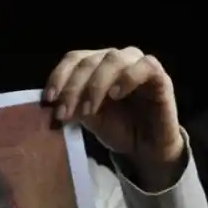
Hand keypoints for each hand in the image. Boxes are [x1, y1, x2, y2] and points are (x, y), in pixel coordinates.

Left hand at [45, 47, 183, 164]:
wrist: (146, 149)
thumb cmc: (117, 128)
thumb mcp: (88, 118)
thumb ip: (73, 106)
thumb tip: (52, 103)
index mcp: (96, 65)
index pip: (74, 59)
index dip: (59, 76)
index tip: (48, 99)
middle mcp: (115, 59)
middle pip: (89, 60)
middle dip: (73, 87)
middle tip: (64, 113)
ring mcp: (137, 63)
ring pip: (112, 59)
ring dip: (96, 85)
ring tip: (88, 110)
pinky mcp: (159, 75)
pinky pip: (144, 66)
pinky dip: (127, 78)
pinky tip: (116, 94)